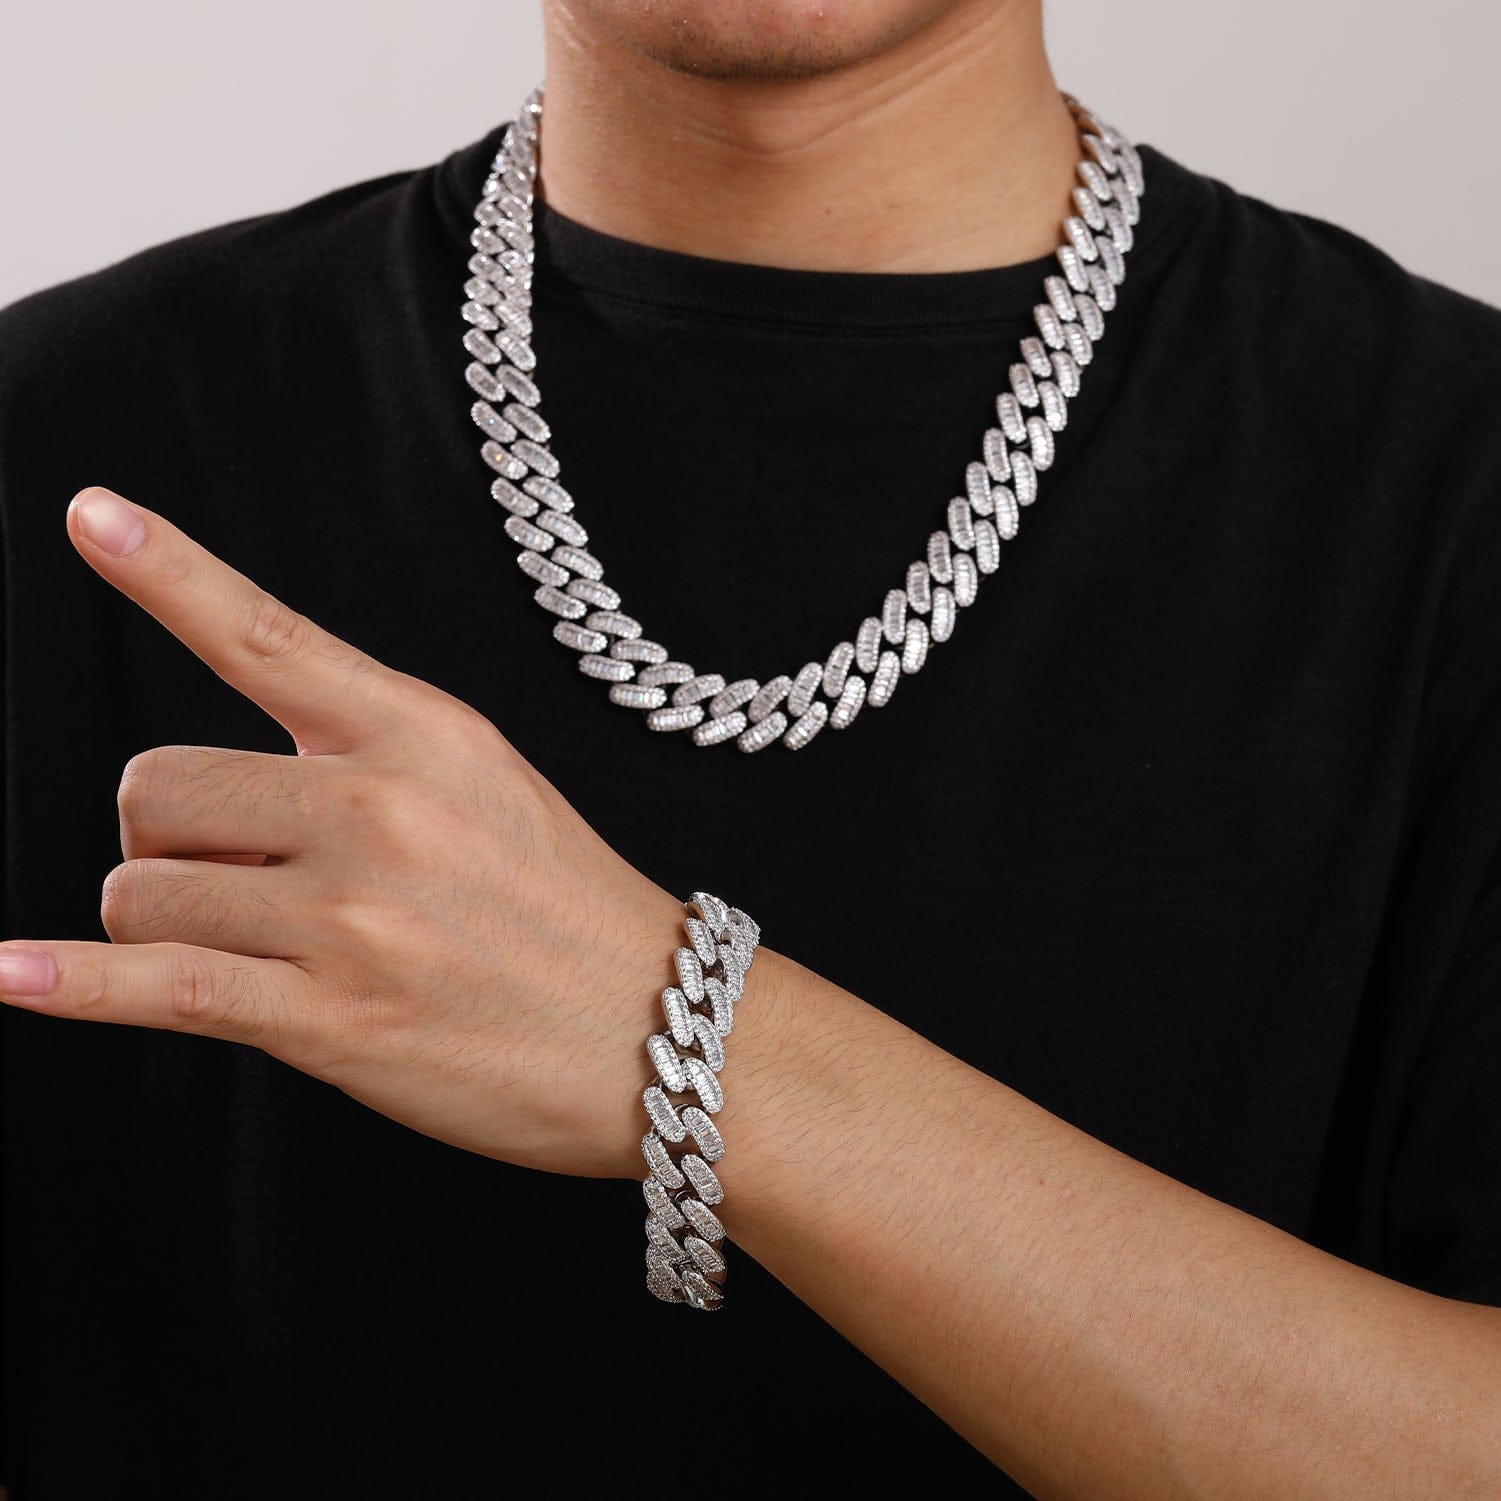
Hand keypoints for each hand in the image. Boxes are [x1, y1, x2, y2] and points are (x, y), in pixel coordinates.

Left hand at [0, 486, 690, 1179]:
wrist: (660, 1028)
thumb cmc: (572, 908)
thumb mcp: (490, 782)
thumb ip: (366, 754)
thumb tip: (226, 783)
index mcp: (421, 733)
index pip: (266, 634)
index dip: (166, 570)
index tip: (89, 514)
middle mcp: (376, 808)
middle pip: (158, 784)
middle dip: (168, 833)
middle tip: (234, 873)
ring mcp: (348, 916)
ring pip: (143, 889)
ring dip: (166, 917)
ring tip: (259, 947)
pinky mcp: (328, 1019)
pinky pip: (158, 984)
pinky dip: (69, 982)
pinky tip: (6, 972)